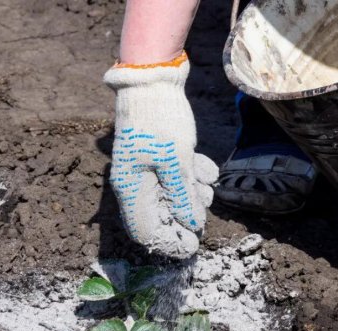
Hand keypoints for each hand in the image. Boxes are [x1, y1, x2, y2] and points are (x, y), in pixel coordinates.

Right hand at [104, 54, 217, 257]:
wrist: (153, 79)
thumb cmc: (160, 120)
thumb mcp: (176, 161)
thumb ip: (183, 196)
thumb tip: (192, 224)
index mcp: (131, 189)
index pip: (145, 232)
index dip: (169, 242)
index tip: (193, 245)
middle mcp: (135, 184)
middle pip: (161, 216)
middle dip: (186, 212)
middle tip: (203, 202)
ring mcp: (146, 169)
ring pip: (172, 196)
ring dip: (192, 193)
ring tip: (205, 180)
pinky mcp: (158, 157)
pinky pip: (176, 177)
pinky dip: (192, 175)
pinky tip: (204, 166)